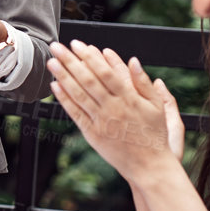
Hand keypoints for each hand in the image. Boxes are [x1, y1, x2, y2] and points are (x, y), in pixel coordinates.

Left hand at [49, 41, 179, 181]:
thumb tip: (133, 60)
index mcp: (130, 99)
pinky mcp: (93, 134)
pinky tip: (55, 86)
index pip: (106, 73)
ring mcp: (101, 121)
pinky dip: (64, 99)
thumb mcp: (157, 107)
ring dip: (63, 77)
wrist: (149, 166)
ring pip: (79, 95)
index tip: (78, 44)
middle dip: (70, 61)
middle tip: (56, 46)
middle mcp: (113, 109)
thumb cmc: (154, 135)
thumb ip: (144, 83)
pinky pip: (76, 113)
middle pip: (88, 80)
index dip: (90, 57)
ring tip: (51, 62)